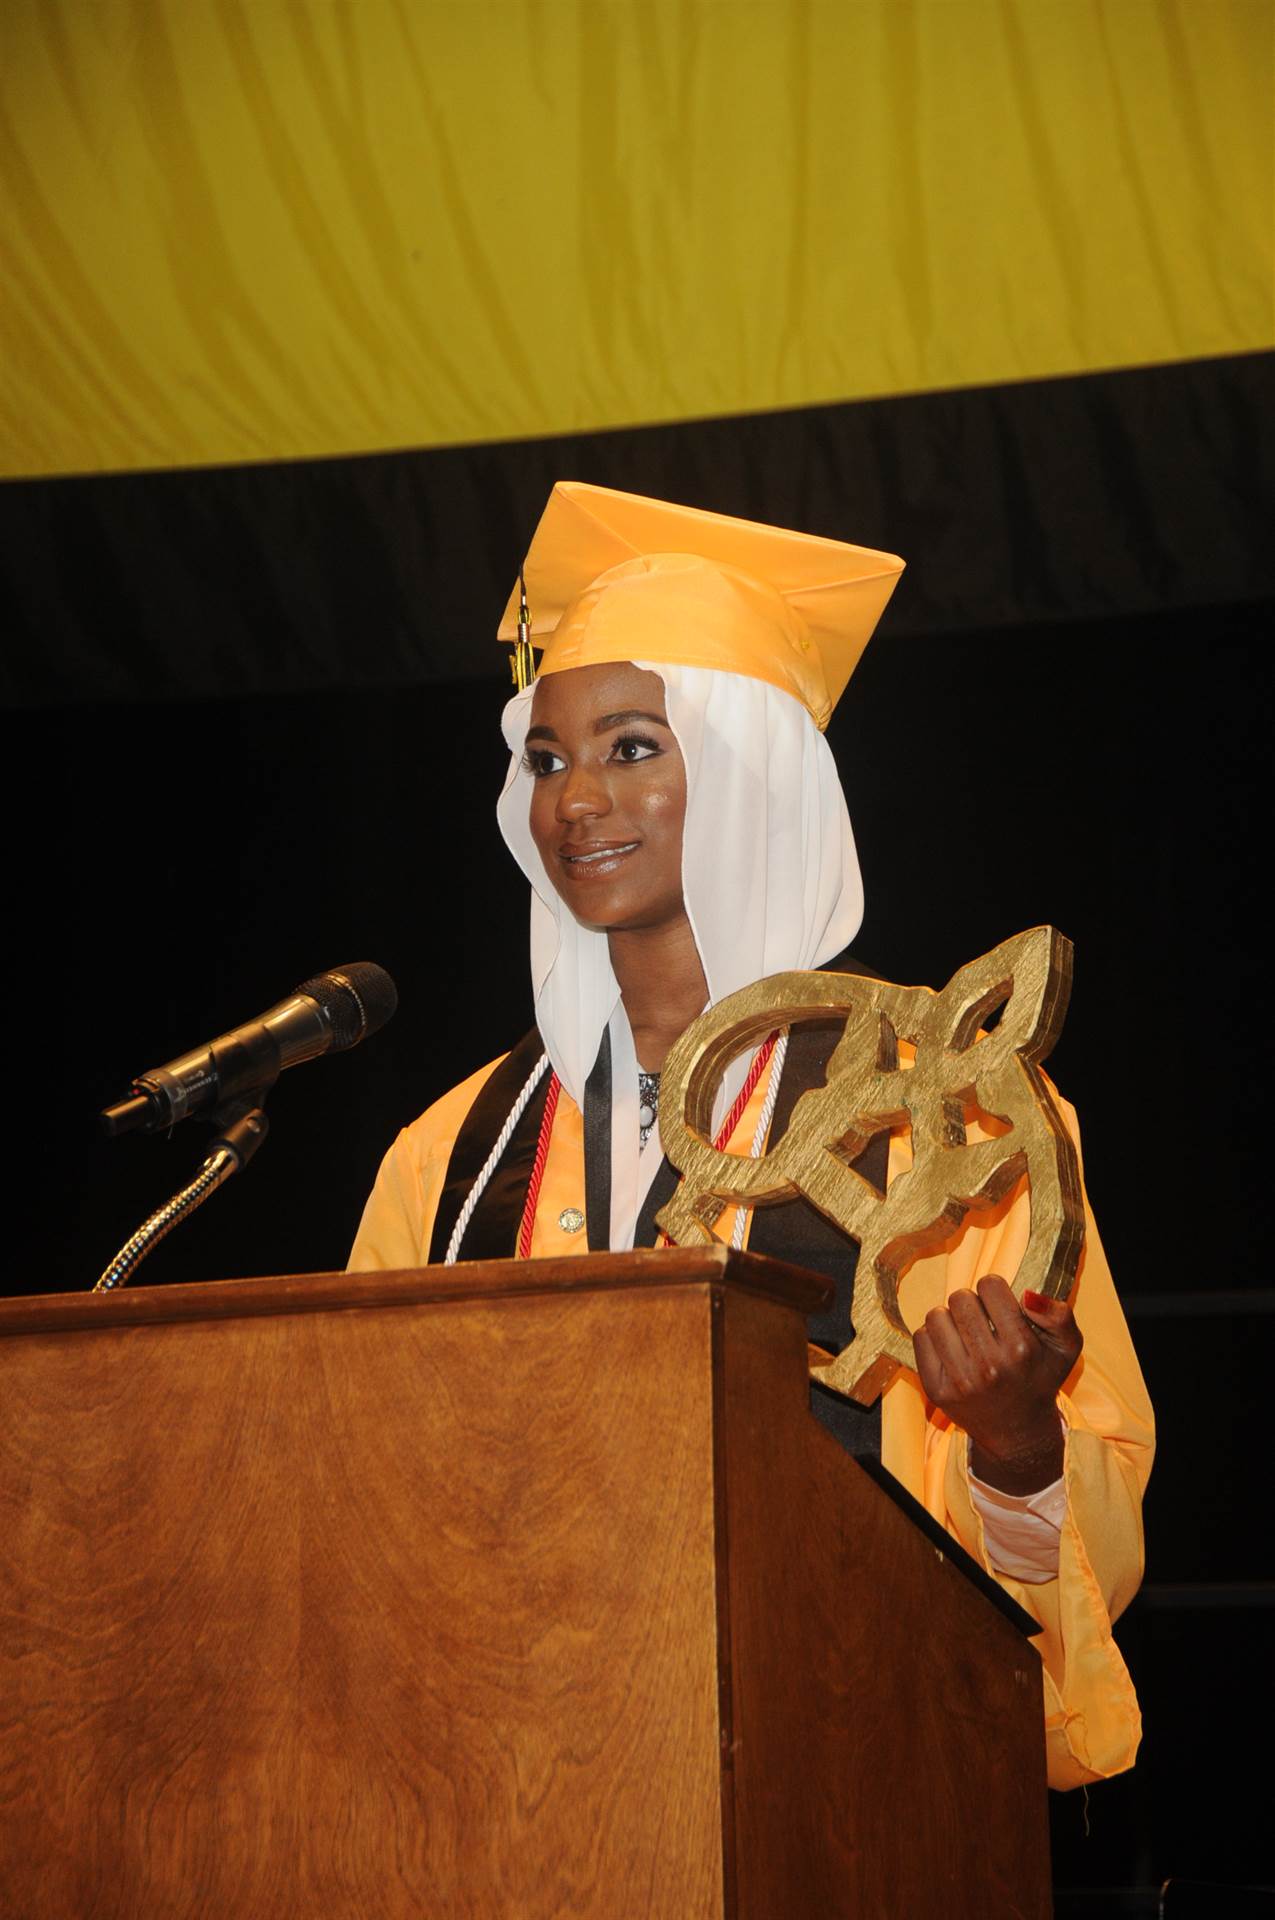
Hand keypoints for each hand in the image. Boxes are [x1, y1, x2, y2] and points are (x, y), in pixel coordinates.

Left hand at [912, 1275, 1082, 1493]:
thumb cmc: (1040, 1379)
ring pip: (936, 1316)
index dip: (994, 1290)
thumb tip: (1028, 1295)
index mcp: (1022, 1349)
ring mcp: (961, 1381)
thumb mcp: (1066, 1347)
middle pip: (960, 1298)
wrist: (1019, 1432)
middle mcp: (990, 1365)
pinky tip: (951, 1350)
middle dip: (971, 1304)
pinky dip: (933, 1338)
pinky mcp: (937, 1391)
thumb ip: (1059, 1315)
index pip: (989, 1286)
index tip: (998, 1307)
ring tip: (965, 1335)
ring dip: (950, 1320)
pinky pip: (921, 1339)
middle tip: (981, 1322)